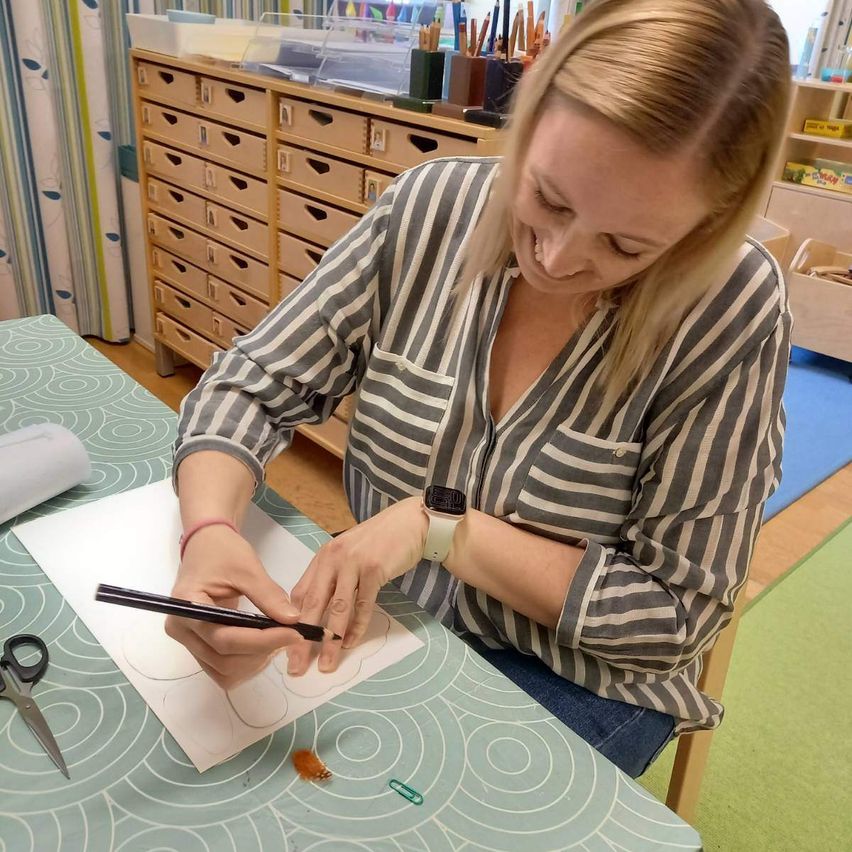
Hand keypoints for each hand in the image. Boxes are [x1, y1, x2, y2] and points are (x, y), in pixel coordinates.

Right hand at [166, 524, 303, 688]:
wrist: (206, 546)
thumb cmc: (223, 552)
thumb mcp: (248, 568)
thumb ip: (269, 595)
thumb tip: (293, 620)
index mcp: (187, 605)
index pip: (225, 638)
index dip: (262, 641)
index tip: (294, 633)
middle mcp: (181, 630)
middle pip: (224, 659)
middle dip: (261, 652)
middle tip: (290, 634)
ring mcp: (188, 641)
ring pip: (224, 670)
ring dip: (255, 662)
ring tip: (278, 639)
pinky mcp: (199, 646)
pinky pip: (222, 668)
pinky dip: (246, 663)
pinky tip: (264, 645)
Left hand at [285, 496, 427, 675]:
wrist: (409, 522)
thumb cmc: (379, 541)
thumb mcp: (348, 554)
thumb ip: (332, 577)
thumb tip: (317, 610)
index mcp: (323, 557)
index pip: (300, 593)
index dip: (292, 622)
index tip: (287, 646)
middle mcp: (333, 558)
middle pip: (313, 604)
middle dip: (302, 638)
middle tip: (295, 665)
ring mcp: (354, 563)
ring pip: (337, 608)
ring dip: (329, 640)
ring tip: (325, 663)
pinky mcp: (374, 570)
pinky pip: (363, 605)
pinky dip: (356, 627)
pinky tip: (350, 644)